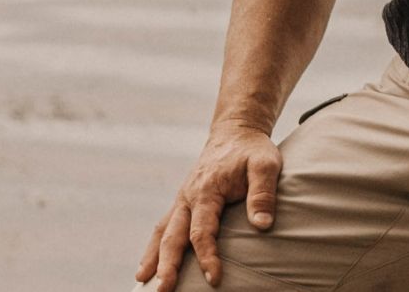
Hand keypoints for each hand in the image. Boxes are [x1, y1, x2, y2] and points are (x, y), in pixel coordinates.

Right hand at [135, 122, 281, 289]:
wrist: (236, 132)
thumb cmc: (252, 151)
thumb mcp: (265, 165)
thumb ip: (263, 194)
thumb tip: (262, 225)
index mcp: (207, 190)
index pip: (203, 231)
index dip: (208, 256)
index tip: (214, 279)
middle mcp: (188, 196)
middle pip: (173, 236)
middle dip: (167, 266)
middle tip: (162, 291)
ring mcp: (182, 199)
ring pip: (162, 232)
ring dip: (153, 258)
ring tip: (143, 283)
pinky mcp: (182, 201)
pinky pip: (163, 226)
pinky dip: (153, 246)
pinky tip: (147, 266)